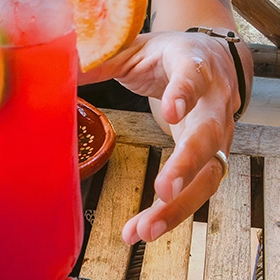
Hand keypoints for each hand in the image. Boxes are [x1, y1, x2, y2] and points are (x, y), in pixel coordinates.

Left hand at [88, 31, 237, 244]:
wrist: (215, 60)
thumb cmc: (168, 56)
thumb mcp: (135, 48)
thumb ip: (103, 58)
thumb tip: (60, 65)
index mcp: (192, 62)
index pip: (192, 76)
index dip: (184, 93)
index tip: (171, 113)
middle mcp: (214, 100)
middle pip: (209, 134)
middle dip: (187, 164)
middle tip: (162, 191)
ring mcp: (220, 132)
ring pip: (210, 173)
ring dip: (180, 205)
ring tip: (146, 230)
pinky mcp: (215, 158)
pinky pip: (199, 191)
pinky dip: (173, 214)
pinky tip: (143, 231)